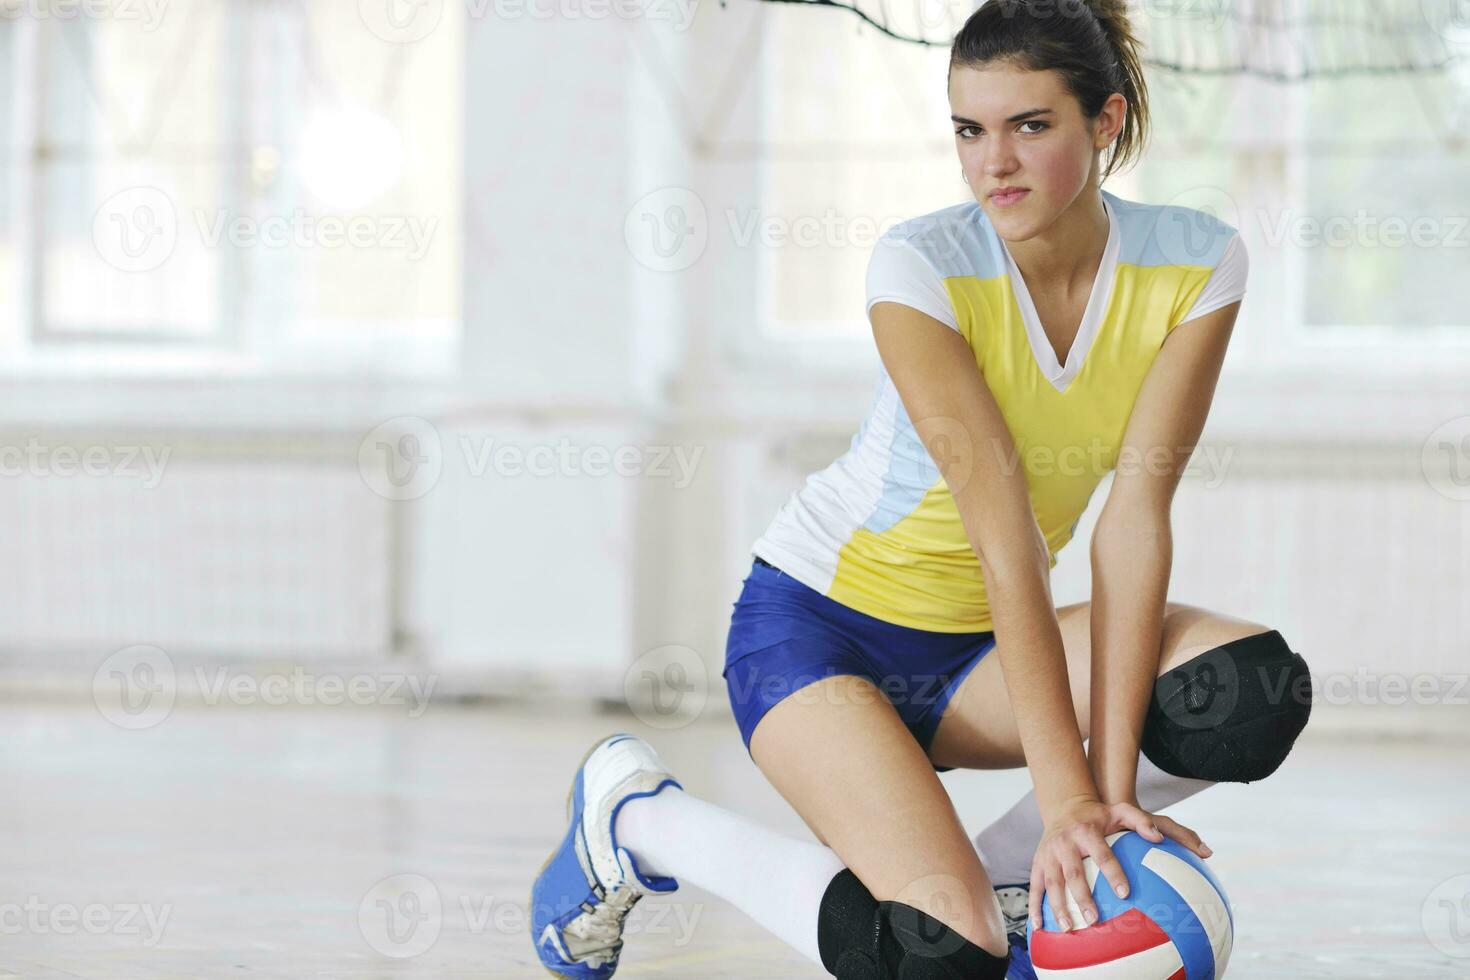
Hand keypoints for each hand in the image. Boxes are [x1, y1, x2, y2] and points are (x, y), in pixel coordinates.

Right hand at [1028, 797, 1213, 931]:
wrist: (1066, 806)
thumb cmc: (1103, 814)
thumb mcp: (1126, 810)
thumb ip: (1153, 824)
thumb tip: (1200, 849)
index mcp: (1088, 830)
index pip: (1102, 852)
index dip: (1112, 871)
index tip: (1125, 892)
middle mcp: (1066, 841)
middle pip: (1073, 871)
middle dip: (1081, 896)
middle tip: (1094, 919)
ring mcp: (1049, 852)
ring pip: (1051, 882)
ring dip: (1057, 906)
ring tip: (1069, 929)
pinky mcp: (1037, 862)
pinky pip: (1035, 886)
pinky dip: (1036, 906)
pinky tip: (1040, 928)